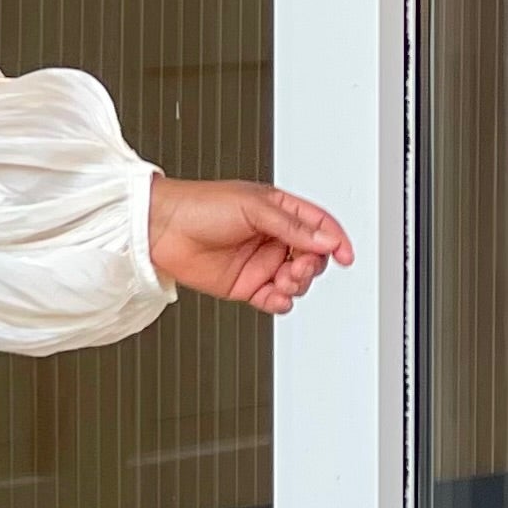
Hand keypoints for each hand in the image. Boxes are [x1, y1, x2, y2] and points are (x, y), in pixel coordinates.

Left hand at [147, 177, 351, 314]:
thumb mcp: (252, 207)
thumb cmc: (199, 205)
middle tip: (300, 266)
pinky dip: (281, 302)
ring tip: (283, 280)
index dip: (335, 239)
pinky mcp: (246, 285)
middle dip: (313, 265)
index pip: (318, 225)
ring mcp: (259, 262)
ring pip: (297, 280)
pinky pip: (275, 300)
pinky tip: (275, 297)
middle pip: (312, 256)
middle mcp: (271, 236)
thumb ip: (292, 226)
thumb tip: (326, 238)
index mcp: (276, 210)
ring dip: (298, 284)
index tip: (345, 255)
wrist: (161, 229)